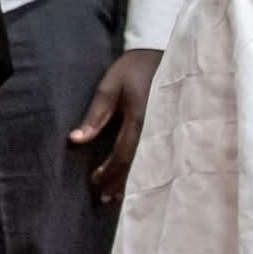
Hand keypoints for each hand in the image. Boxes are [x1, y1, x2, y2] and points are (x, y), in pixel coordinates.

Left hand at [70, 48, 161, 206]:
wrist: (173, 53)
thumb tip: (76, 140)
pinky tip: (143, 179)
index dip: (108, 171)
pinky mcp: (176, 128)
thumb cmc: (137, 67)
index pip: (122, 155)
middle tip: (105, 199)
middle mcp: (157, 129)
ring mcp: (170, 130)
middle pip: (137, 165)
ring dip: (134, 180)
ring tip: (120, 196)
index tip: (95, 181)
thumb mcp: (111, 85)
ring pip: (151, 163)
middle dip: (120, 183)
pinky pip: (161, 154)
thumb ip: (95, 114)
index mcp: (140, 119)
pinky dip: (149, 169)